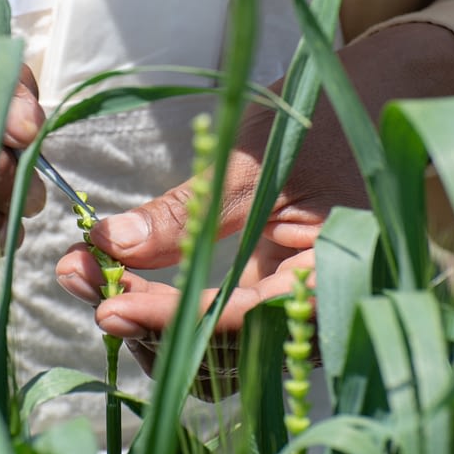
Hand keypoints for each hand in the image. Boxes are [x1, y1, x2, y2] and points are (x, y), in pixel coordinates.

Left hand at [55, 22, 453, 369]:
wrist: (374, 106)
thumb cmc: (324, 122)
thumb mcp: (250, 160)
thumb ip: (187, 211)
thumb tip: (110, 243)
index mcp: (328, 277)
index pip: (242, 321)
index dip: (172, 320)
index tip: (108, 307)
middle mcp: (311, 306)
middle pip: (220, 346)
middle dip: (144, 320)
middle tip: (78, 278)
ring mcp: (288, 300)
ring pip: (210, 340)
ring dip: (146, 314)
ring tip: (87, 273)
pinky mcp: (267, 287)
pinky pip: (212, 314)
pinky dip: (164, 299)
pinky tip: (123, 273)